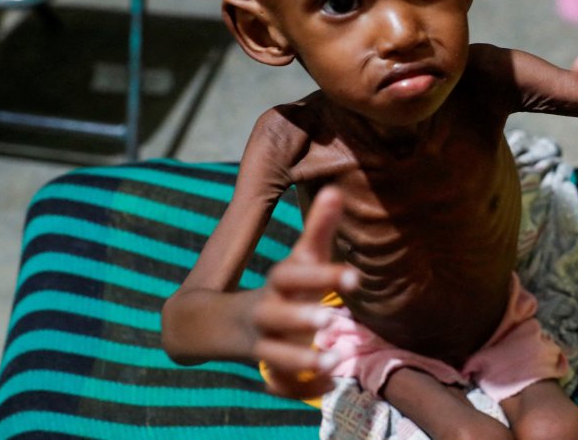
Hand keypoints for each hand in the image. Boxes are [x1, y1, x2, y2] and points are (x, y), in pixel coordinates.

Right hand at [249, 186, 358, 398]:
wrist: (222, 325)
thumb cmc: (281, 288)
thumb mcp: (298, 260)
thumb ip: (318, 229)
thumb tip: (336, 190)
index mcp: (277, 284)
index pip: (290, 275)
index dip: (320, 275)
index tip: (355, 276)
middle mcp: (266, 313)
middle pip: (274, 315)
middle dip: (299, 317)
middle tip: (330, 318)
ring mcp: (264, 345)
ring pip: (274, 356)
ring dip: (301, 358)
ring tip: (334, 360)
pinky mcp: (270, 372)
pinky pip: (280, 385)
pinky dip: (303, 388)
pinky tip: (330, 385)